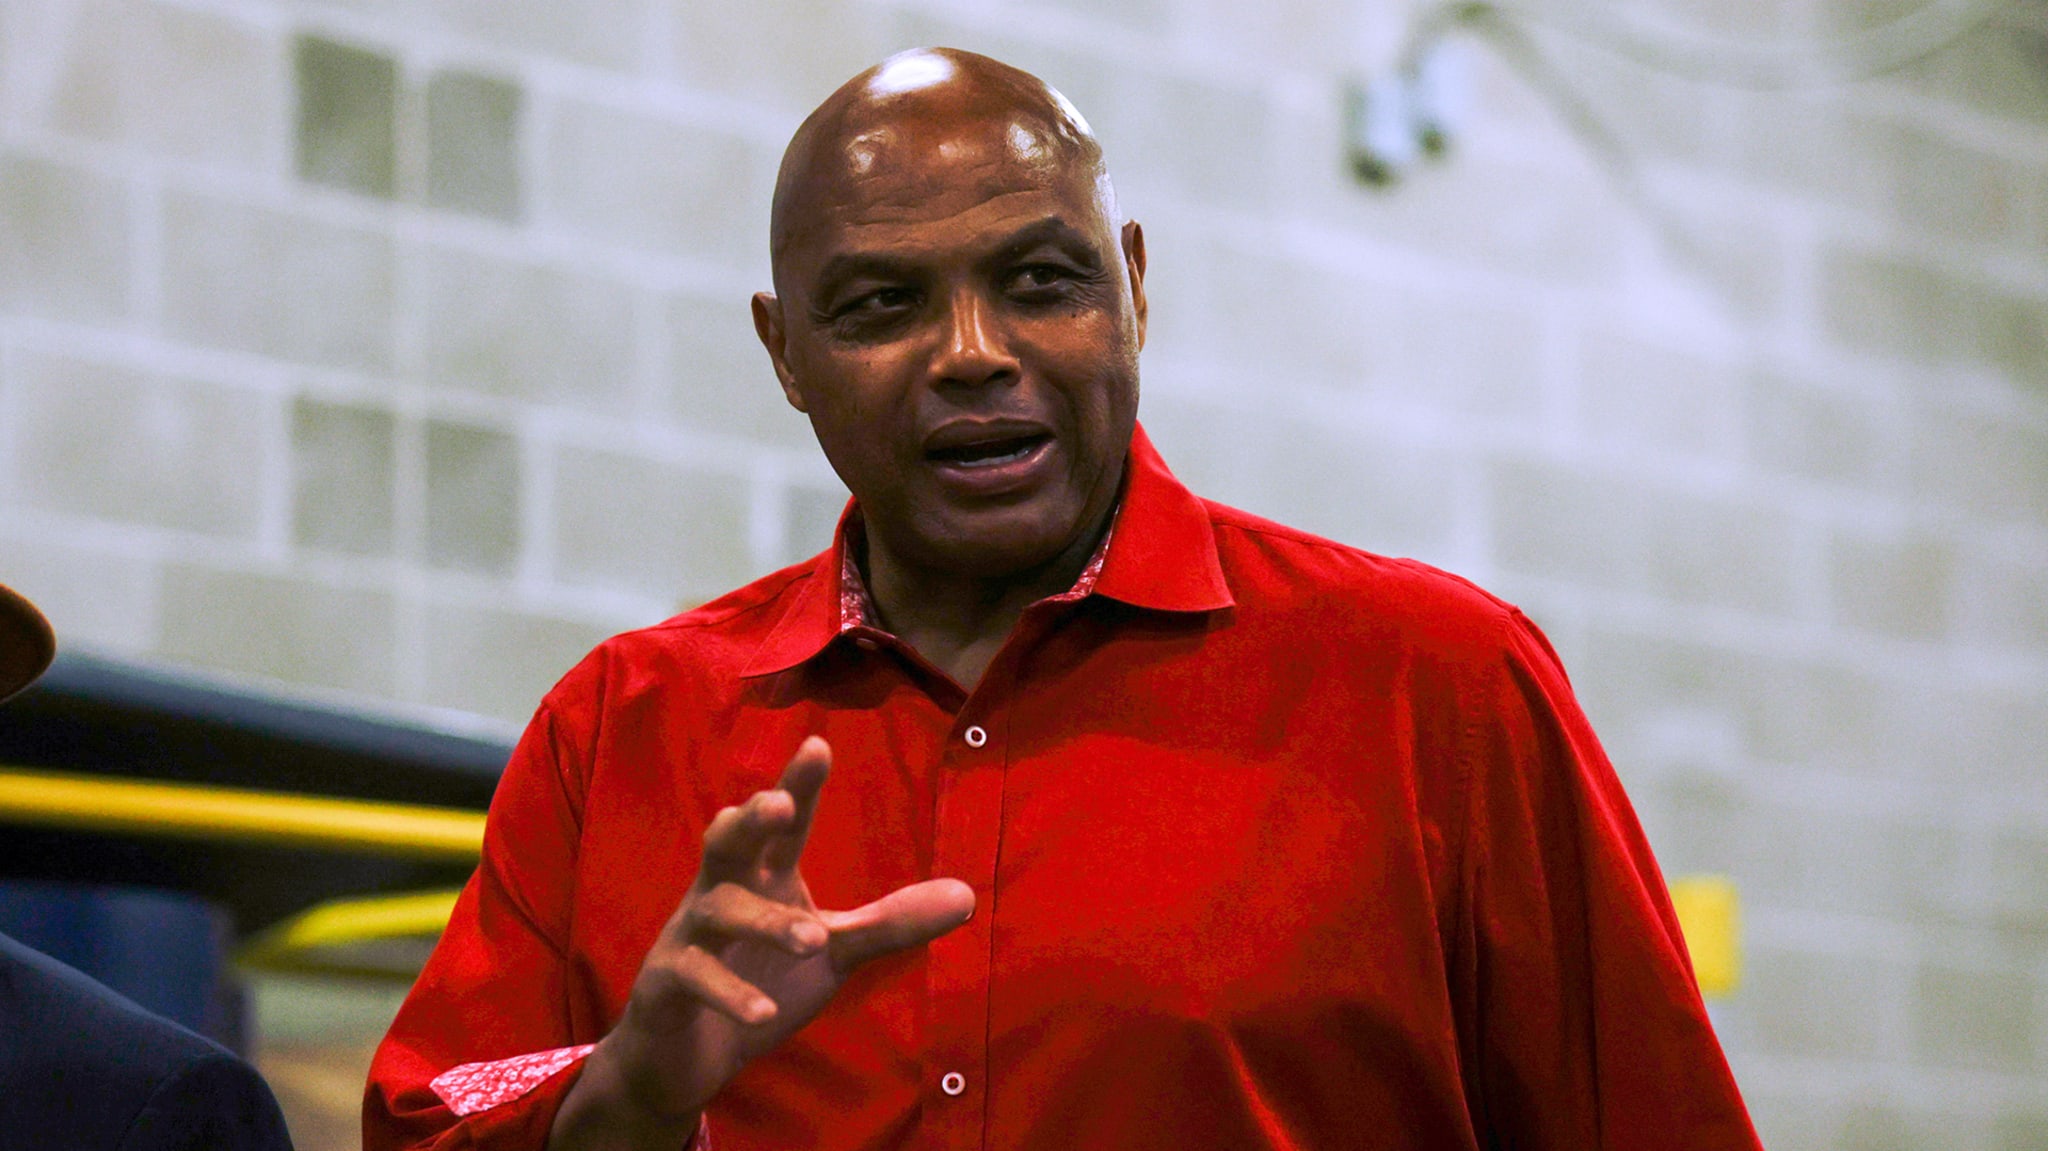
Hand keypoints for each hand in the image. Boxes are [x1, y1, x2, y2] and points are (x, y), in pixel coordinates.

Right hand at [548, 737, 974, 1147]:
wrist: (686, 1055)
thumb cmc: (760, 981)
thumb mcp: (833, 951)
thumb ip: (890, 923)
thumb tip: (967, 894)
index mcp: (762, 876)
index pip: (783, 825)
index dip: (798, 786)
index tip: (818, 745)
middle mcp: (721, 892)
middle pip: (728, 841)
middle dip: (749, 819)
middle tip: (776, 804)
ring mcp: (689, 934)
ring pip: (720, 910)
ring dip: (765, 923)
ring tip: (812, 938)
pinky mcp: (667, 981)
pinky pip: (695, 976)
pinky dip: (729, 992)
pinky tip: (764, 1011)